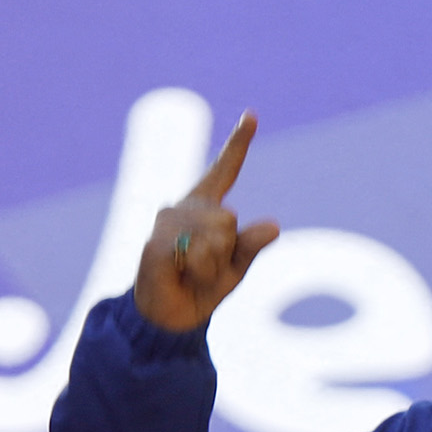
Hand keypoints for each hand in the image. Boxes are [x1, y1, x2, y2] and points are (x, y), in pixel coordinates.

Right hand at [134, 112, 281, 332]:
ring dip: (212, 264)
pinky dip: (199, 270)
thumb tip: (275, 225)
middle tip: (206, 267)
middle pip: (229, 218)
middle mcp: (186, 207)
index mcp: (207, 208)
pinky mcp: (157, 240)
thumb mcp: (236, 268)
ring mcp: (168, 221)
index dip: (238, 143)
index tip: (252, 115)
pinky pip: (197, 251)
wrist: (171, 315)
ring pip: (215, 234)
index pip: (224, 170)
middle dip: (227, 250)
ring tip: (193, 272)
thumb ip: (252, 246)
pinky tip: (181, 273)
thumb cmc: (204, 288)